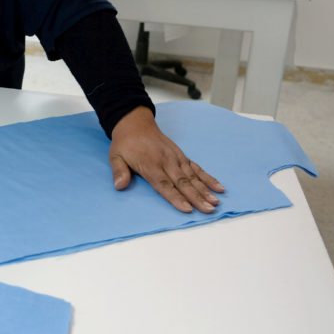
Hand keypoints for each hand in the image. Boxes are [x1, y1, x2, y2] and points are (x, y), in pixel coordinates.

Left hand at [108, 106, 224, 212]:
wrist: (135, 123)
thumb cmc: (125, 143)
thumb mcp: (115, 156)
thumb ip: (119, 171)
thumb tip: (119, 186)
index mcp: (150, 164)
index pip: (164, 184)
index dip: (176, 197)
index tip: (187, 209)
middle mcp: (166, 161)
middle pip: (183, 183)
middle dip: (196, 197)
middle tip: (208, 210)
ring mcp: (176, 158)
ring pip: (193, 176)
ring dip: (205, 190)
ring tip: (215, 202)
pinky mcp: (182, 155)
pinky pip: (197, 168)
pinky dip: (208, 178)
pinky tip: (218, 187)